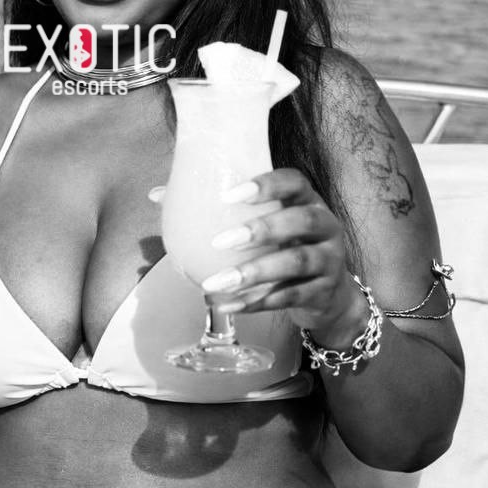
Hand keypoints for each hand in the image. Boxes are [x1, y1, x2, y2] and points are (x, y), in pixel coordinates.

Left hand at [204, 169, 366, 342]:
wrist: (329, 295)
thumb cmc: (285, 248)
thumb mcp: (263, 224)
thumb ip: (217, 209)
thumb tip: (156, 194)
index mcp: (306, 200)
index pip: (294, 181)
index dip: (265, 184)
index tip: (228, 194)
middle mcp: (325, 225)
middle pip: (300, 220)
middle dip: (260, 229)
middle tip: (220, 241)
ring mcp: (330, 259)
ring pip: (296, 261)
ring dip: (254, 272)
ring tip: (218, 282)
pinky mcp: (325, 291)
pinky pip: (291, 296)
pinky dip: (258, 302)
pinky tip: (230, 305)